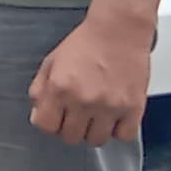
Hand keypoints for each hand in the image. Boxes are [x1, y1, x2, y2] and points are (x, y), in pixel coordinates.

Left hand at [30, 12, 155, 146]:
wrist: (119, 30)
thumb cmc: (86, 43)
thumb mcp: (51, 62)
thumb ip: (40, 90)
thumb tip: (38, 114)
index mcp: (59, 88)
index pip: (46, 126)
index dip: (50, 123)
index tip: (56, 118)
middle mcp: (83, 100)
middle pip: (71, 137)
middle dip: (71, 128)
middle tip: (77, 115)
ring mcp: (109, 106)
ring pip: (96, 140)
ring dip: (94, 130)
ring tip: (97, 115)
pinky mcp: (133, 108)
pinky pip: (124, 136)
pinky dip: (119, 130)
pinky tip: (115, 117)